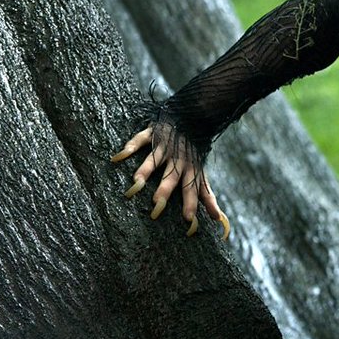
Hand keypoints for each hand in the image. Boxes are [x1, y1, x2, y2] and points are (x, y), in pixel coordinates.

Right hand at [112, 126, 229, 239]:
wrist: (192, 119)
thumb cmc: (193, 154)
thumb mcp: (201, 173)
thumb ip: (206, 195)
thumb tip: (218, 219)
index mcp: (190, 169)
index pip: (192, 189)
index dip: (191, 203)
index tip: (188, 219)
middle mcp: (178, 159)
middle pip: (172, 176)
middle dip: (165, 189)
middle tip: (157, 203)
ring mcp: (165, 146)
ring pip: (155, 159)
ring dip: (146, 169)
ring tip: (136, 182)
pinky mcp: (154, 133)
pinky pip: (141, 139)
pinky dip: (131, 146)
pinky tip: (120, 157)